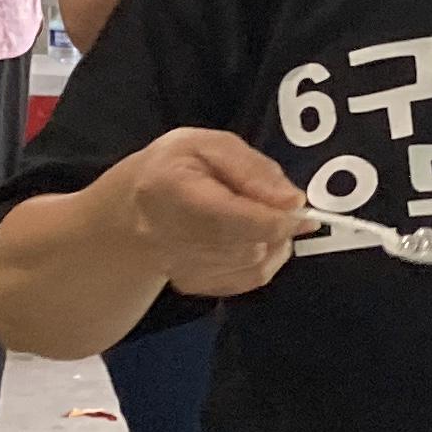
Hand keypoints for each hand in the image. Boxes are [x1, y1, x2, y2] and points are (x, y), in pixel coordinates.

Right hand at [118, 128, 307, 296]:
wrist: (132, 210)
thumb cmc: (173, 167)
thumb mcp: (208, 145)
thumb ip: (253, 169)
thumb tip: (294, 202)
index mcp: (170, 189)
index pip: (230, 217)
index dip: (273, 218)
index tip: (300, 208)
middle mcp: (169, 237)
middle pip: (248, 245)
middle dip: (276, 226)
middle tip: (280, 206)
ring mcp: (182, 268)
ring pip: (255, 263)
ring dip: (272, 240)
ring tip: (259, 217)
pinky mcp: (195, 286)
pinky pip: (251, 278)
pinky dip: (264, 257)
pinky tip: (253, 238)